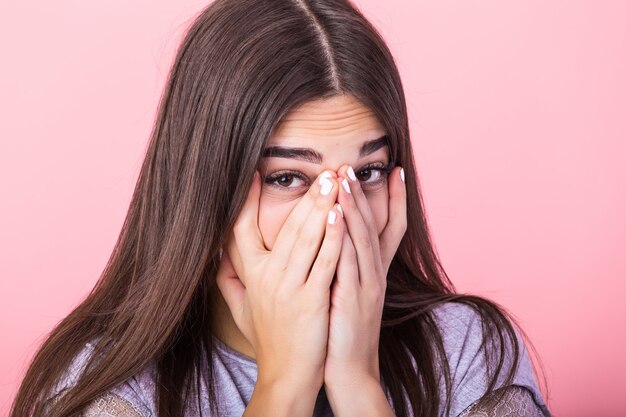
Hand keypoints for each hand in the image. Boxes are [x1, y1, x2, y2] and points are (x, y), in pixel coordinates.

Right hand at [215, 169, 344, 389]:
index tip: (256, 173)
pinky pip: (323, 262)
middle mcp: (266, 278)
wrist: (286, 375)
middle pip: (285, 227)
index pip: (242, 229)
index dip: (247, 201)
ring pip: (305, 239)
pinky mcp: (310, 301)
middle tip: (323, 171)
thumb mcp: (241, 309)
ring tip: (334, 181)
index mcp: (250, 275)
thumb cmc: (269, 339)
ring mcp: (288, 288)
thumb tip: (216, 256)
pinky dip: (332, 237)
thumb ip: (228, 281)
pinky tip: (340, 216)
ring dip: (321, 207)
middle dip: (306, 196)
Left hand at [323, 165, 406, 387]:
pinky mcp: (353, 299)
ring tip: (345, 179)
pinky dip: (344, 236)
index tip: (395, 171)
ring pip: (362, 239)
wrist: (351, 371)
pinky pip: (349, 262)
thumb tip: (337, 242)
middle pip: (374, 227)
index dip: (395, 200)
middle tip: (354, 166)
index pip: (389, 229)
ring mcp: (367, 287)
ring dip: (354, 207)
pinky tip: (337, 215)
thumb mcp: (349, 295)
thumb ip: (347, 269)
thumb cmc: (344, 333)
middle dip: (365, 195)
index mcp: (374, 274)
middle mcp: (375, 275)